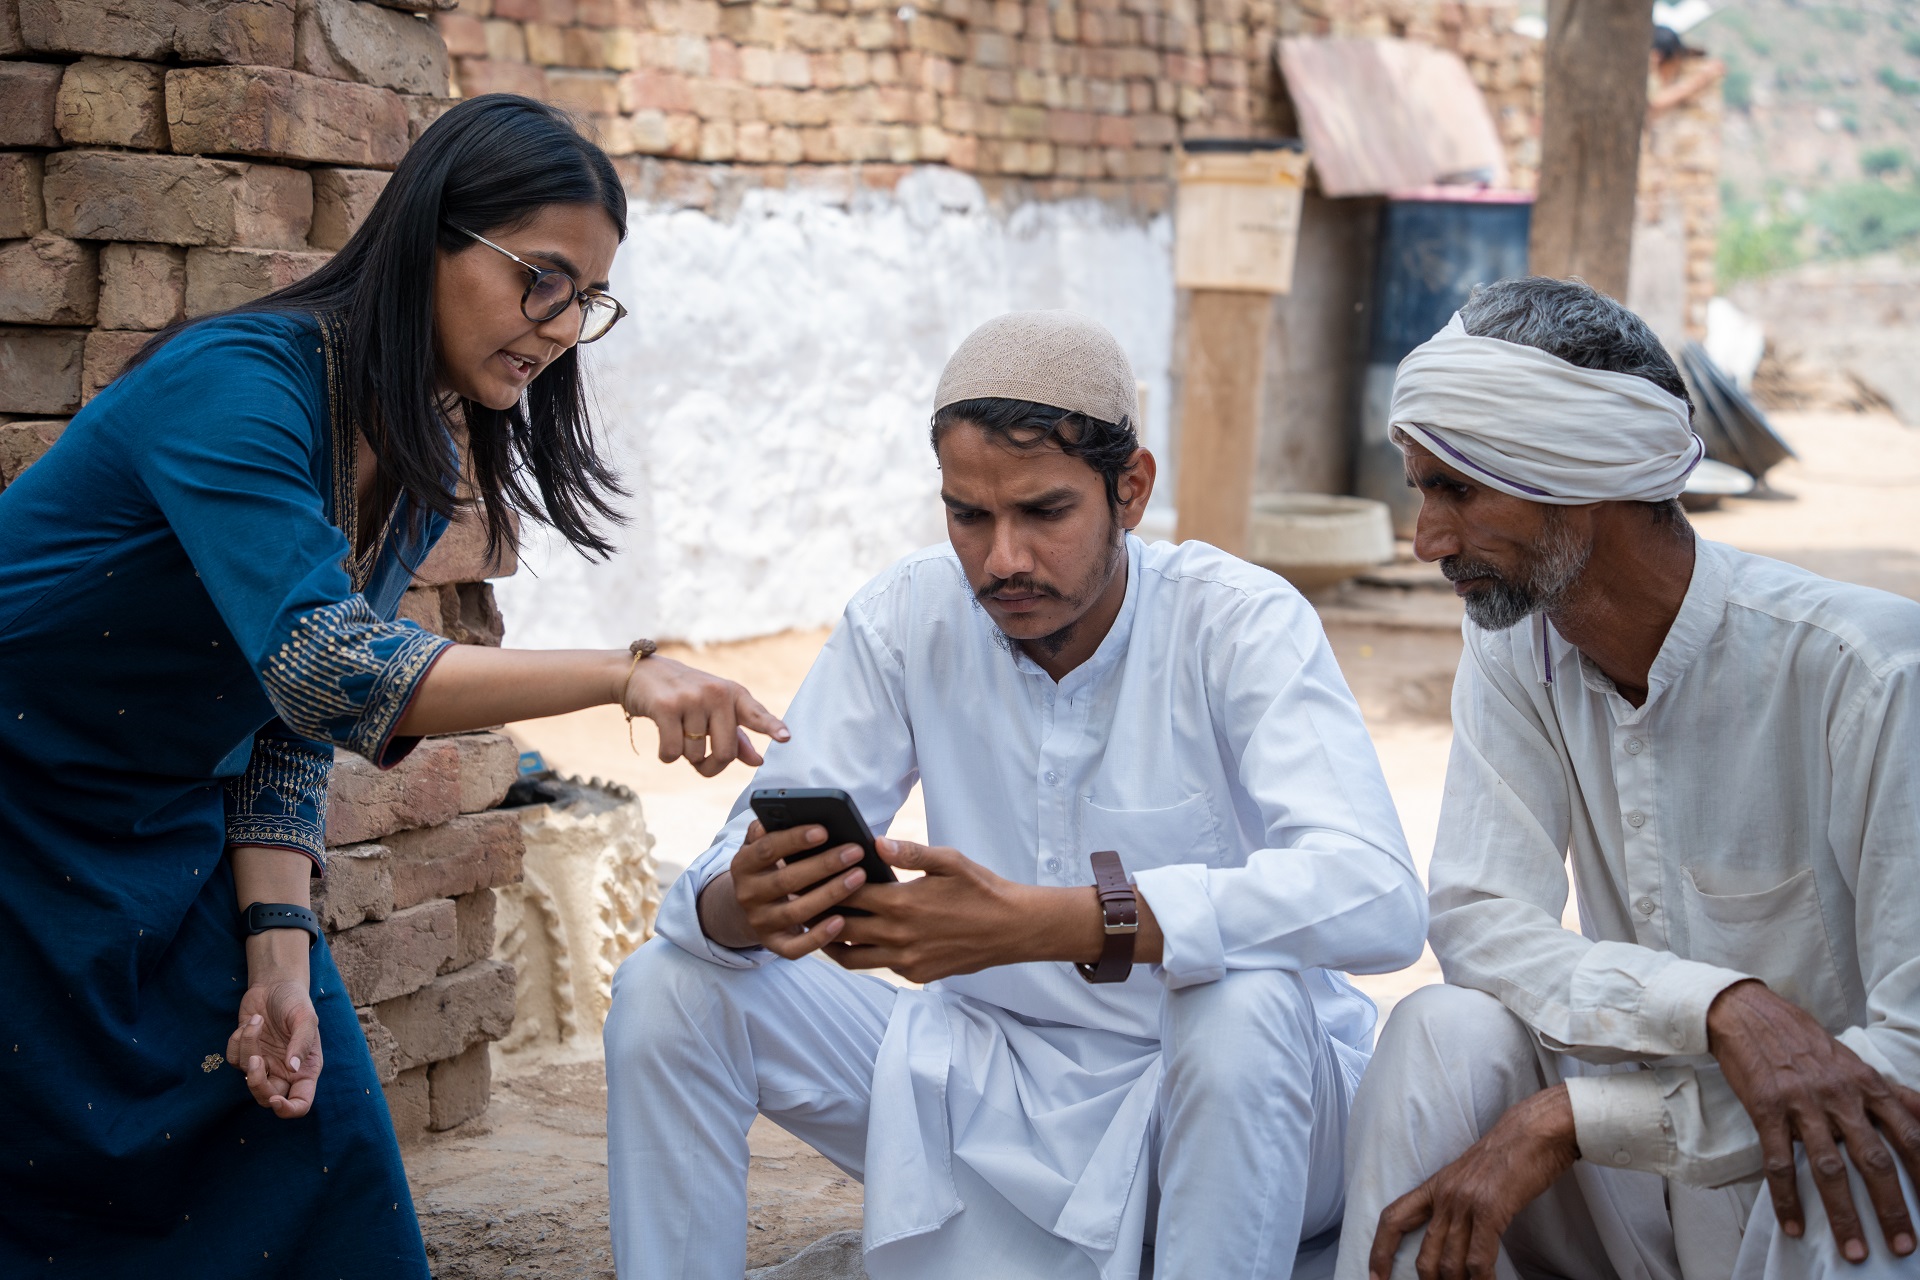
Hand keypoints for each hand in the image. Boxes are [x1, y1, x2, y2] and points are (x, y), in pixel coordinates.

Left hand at [225, 968, 321, 1118]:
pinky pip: (233, 1060)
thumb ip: (301, 1044)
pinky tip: (250, 1023)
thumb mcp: (306, 1018)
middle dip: (257, 1084)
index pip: (301, 1103)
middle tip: (255, 1060)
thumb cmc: (295, 1001)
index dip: (288, 1110)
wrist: (274, 985)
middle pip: (267, 1098)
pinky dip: (238, 1041)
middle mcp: (284, 1071)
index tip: (276, 1100)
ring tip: (258, 1020)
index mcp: (306, 1069)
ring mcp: (263, 1064)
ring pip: (247, 1074)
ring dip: (248, 1045)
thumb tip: (293, 1070)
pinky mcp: (245, 1054)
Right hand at [622, 656, 787, 776]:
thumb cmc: (683, 695)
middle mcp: (716, 693)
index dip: (772, 727)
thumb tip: (757, 760)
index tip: (786, 737)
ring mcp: (692, 698)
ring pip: (695, 755)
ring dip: (684, 755)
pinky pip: (672, 752)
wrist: (640, 673)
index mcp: (733, 694)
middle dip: (711, 765)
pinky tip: (662, 740)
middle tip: (700, 759)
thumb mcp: (713, 710)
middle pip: (725, 753)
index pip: (756, 714)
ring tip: (676, 733)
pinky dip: (666, 756)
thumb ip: (736, 736)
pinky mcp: (666, 707)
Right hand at [697, 820, 868, 954]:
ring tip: (859, 877)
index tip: (824, 830)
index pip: (767, 848)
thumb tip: (789, 813)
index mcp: (742, 864)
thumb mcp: (761, 846)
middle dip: (823, 865)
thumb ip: (770, 829)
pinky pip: (795, 948)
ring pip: (795, 912)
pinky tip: (841, 921)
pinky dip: (818, 937)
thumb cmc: (769, 867)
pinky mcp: (773, 945)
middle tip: (855, 851)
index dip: (795, 839)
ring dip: (829, 894)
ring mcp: (759, 922)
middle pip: (786, 880)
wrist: (748, 909)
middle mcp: (746, 894)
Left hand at [824, 839, 1053, 983]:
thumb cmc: (981, 889)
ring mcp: (906, 960)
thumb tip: (875, 843)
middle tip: (801, 902)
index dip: (824, 884)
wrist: (1012, 928)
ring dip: (832, 943)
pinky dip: (864, 954)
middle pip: (840, 928)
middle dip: (818, 915)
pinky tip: (859, 939)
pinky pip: (879, 966)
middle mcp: (898, 936)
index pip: (846, 895)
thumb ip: (909, 852)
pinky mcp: (917, 974)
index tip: (808, 875)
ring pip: (851, 957)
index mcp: (902, 904)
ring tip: (818, 928)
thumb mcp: (949, 861)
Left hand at [1369, 1085, 1579, 1279]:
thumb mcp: (1469, 1177)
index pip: (1393, 1219)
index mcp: (1435, 1186)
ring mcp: (1466, 1204)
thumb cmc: (1508, 1156)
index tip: (1374, 1276)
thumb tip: (1455, 1238)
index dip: (1379, 1250)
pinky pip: (1479, 1260)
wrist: (1533, 1133)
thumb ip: (1456, 1204)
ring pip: (1450, 1263)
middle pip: (1424, 1254)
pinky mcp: (1490, 1211)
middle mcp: (1445, 1196)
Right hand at [1708, 979, 1919, 1260]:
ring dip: (1844, 1214)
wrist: (1747, 1014)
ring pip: (1829, 1168)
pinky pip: (1779, 1162)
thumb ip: (1891, 1092)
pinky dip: (1787, 1197)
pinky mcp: (1767, 1110)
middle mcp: (1840, 1095)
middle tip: (1903, 1246)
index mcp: (1866, 1084)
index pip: (1909, 1136)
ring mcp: (1802, 1104)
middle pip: (1874, 1160)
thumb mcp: (1853, 1061)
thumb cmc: (1802, 1042)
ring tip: (1853, 1250)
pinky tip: (1794, 1224)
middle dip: (1891, 1208)